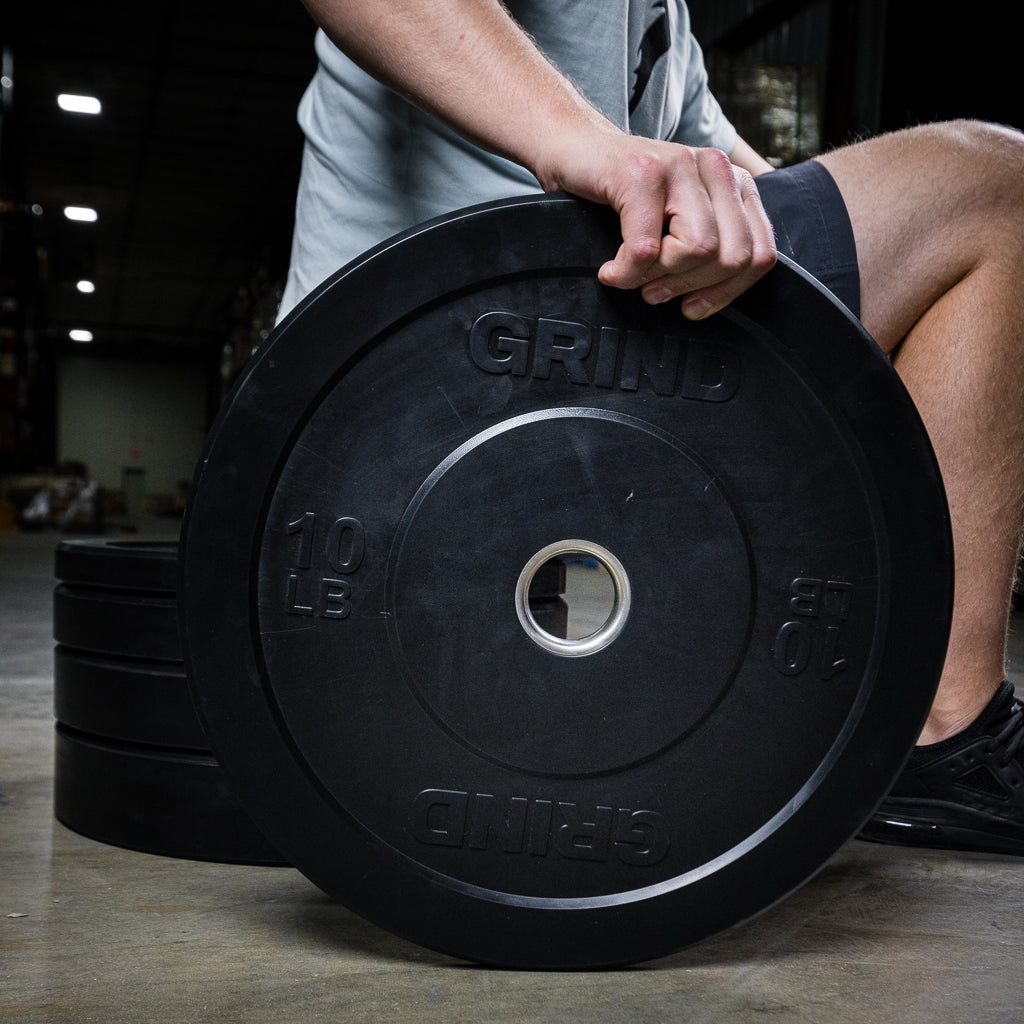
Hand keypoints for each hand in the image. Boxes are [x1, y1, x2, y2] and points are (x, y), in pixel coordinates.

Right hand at [545, 136, 776, 319]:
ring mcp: (679, 165)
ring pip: (698, 251)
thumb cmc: (621, 195)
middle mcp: (715, 168)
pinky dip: (626, 273)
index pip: (760, 253)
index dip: (728, 292)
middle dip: (690, 287)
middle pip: (732, 257)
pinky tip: (610, 271)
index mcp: (733, 183)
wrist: (571, 149)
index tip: (693, 305)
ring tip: (631, 275)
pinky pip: (647, 249)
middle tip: (654, 291)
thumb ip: (710, 244)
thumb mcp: (678, 220)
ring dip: (657, 278)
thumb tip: (720, 295)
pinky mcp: (642, 173)